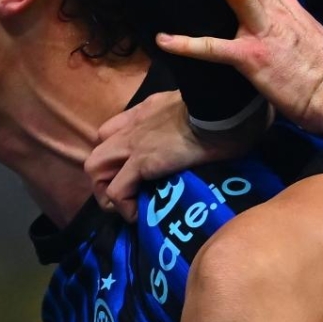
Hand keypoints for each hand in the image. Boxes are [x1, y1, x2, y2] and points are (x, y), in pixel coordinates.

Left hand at [85, 88, 254, 216]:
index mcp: (148, 110)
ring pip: (95, 169)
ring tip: (130, 207)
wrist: (224, 105)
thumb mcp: (203, 109)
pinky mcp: (142, 163)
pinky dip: (126, 207)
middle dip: (105, 178)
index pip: (113, 130)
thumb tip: (212, 137)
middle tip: (128, 194)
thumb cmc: (226, 107)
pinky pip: (117, 191)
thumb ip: (196, 120)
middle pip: (97, 152)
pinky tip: (142, 216)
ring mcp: (134, 143)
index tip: (133, 171)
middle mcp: (135, 125)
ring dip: (108, 193)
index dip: (116, 154)